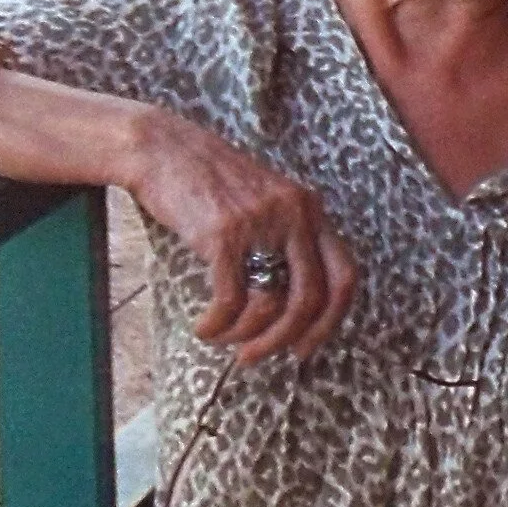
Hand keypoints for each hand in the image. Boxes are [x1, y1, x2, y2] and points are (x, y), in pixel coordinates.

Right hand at [124, 109, 359, 365]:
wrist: (162, 149)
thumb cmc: (208, 183)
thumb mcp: (264, 202)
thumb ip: (286, 239)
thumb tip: (291, 308)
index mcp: (310, 209)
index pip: (345, 276)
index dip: (331, 321)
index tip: (306, 348)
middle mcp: (295, 215)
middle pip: (312, 299)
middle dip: (286, 339)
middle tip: (257, 357)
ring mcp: (261, 223)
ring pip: (271, 304)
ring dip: (246, 336)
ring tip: (225, 339)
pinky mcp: (223, 233)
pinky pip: (231, 299)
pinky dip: (218, 325)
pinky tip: (206, 328)